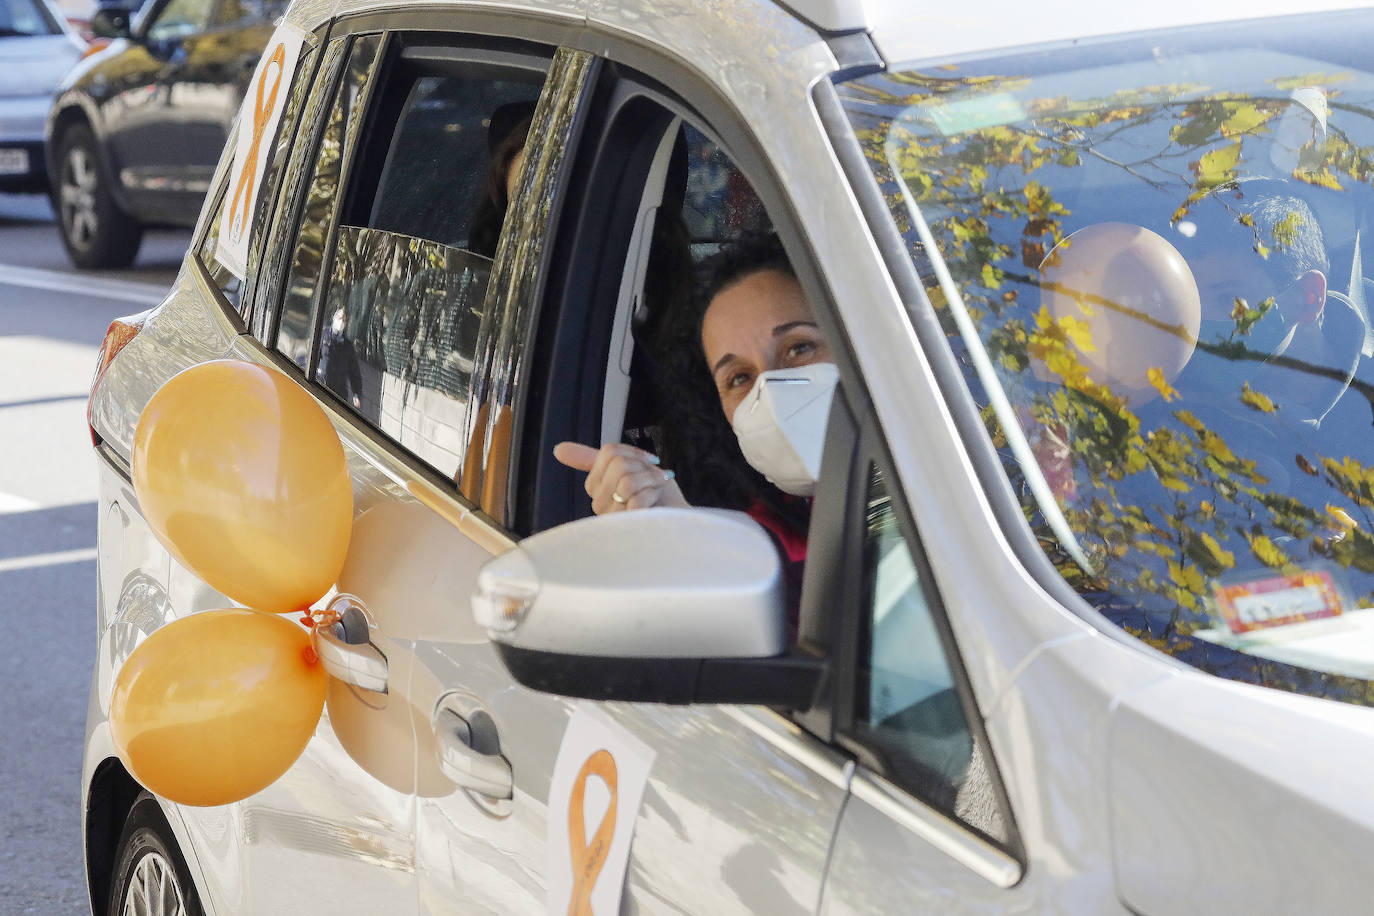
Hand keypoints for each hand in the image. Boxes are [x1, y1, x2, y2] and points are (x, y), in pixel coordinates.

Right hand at [553, 441, 688, 514]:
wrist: (681, 521)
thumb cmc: (658, 498)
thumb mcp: (629, 470)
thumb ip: (594, 458)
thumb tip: (557, 449)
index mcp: (596, 488)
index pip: (609, 453)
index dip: (634, 454)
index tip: (647, 465)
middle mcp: (599, 504)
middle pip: (618, 465)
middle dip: (644, 469)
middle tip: (655, 480)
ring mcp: (611, 518)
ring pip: (626, 482)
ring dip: (651, 481)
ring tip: (657, 491)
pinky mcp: (626, 528)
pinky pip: (636, 500)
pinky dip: (654, 495)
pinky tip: (658, 505)